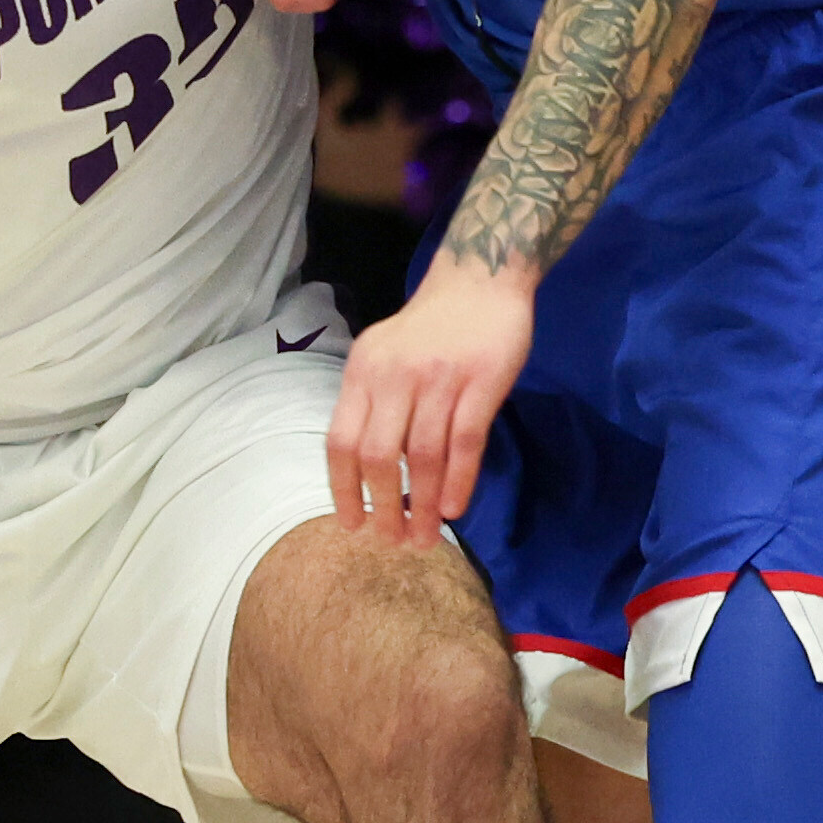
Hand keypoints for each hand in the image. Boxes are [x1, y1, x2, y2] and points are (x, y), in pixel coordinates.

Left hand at [329, 256, 533, 545]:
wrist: (480, 280)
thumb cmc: (429, 328)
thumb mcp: (383, 356)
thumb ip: (374, 405)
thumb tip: (368, 474)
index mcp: (363, 372)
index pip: (341, 441)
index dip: (343, 489)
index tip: (352, 526)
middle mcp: (394, 375)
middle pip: (378, 455)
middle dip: (382, 507)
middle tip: (392, 542)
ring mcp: (438, 378)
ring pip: (422, 456)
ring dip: (422, 505)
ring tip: (424, 538)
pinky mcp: (481, 380)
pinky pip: (465, 442)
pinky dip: (457, 481)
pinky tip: (453, 509)